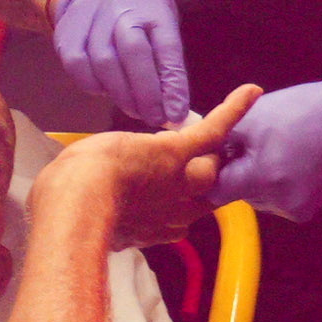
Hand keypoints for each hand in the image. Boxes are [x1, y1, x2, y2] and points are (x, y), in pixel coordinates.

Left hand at [49, 85, 259, 250]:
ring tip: (231, 140)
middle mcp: (173, 214)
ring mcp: (180, 183)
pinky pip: (213, 130)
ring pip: (212, 169)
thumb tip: (87, 212)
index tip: (167, 200)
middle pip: (205, 200)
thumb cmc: (70, 209)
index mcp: (148, 231)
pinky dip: (234, 110)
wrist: (79, 199)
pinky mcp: (179, 151)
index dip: (176, 208)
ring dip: (218, 154)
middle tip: (212, 171)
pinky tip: (251, 91)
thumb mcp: (87, 217)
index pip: (174, 222)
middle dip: (207, 189)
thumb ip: (100, 215)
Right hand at [51, 0, 191, 125]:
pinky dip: (92, 85)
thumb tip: (174, 108)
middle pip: (133, 52)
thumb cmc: (138, 14)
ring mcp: (91, 15)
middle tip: (154, 118)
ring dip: (120, 94)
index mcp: (153, 3)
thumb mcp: (161, 23)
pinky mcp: (67, 29)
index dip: (173, 83)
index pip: (167, 45)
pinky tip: (104, 91)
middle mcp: (122, 4)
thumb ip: (168, 62)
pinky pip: (77, 64)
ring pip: (103, 62)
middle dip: (145, 93)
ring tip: (133, 109)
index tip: (176, 114)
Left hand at [205, 70, 321, 224]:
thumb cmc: (299, 111)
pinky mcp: (305, 212)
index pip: (216, 191)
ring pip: (257, 199)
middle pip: (237, 195)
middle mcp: (277, 201)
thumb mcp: (253, 120)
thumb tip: (200, 159)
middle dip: (238, 173)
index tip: (222, 155)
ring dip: (257, 179)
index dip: (215, 171)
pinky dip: (276, 186)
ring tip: (275, 152)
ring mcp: (293, 209)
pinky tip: (290, 165)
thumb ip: (221, 143)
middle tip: (253, 147)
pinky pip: (276, 201)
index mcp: (261, 177)